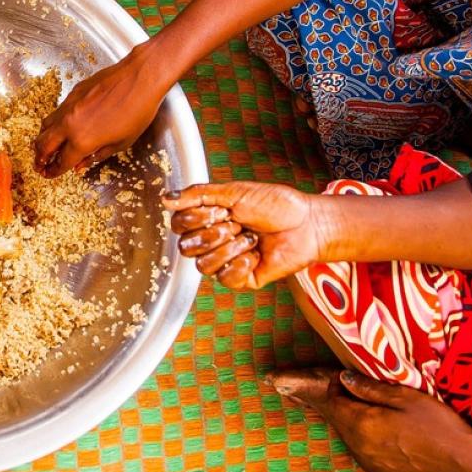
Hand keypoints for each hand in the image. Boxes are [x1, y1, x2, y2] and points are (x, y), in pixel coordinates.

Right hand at [35, 43, 167, 177]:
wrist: (139, 78)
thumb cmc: (137, 112)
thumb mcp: (121, 143)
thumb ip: (97, 156)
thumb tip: (80, 165)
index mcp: (82, 141)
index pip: (62, 161)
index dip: (54, 171)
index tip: (49, 174)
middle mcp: (69, 124)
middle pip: (44, 145)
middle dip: (40, 158)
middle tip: (40, 165)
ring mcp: (68, 107)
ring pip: (45, 126)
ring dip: (42, 140)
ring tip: (45, 147)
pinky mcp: (72, 94)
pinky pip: (56, 112)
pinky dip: (54, 124)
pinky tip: (62, 126)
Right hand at [164, 180, 326, 288]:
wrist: (306, 224)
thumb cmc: (275, 204)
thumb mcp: (233, 192)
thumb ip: (198, 195)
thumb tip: (166, 198)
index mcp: (206, 219)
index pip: (178, 225)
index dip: (196, 218)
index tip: (221, 209)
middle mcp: (211, 241)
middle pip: (187, 247)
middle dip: (215, 233)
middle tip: (238, 223)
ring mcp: (224, 261)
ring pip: (203, 265)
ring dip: (230, 248)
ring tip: (250, 238)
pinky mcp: (239, 279)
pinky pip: (224, 278)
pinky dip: (241, 264)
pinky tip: (255, 254)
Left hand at [276, 368, 471, 471]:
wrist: (460, 460)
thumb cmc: (436, 425)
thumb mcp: (404, 397)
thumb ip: (370, 388)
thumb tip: (344, 378)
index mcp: (363, 423)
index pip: (335, 400)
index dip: (334, 385)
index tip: (337, 374)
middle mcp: (360, 442)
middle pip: (335, 416)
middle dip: (330, 399)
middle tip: (326, 384)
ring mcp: (370, 456)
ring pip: (345, 429)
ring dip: (342, 413)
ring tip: (340, 399)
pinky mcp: (381, 464)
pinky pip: (357, 441)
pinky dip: (353, 427)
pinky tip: (361, 420)